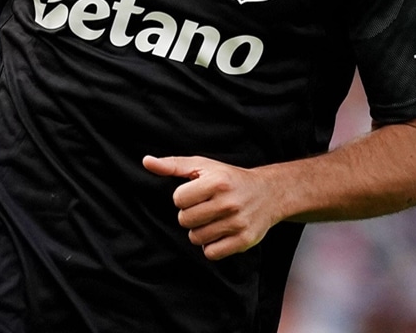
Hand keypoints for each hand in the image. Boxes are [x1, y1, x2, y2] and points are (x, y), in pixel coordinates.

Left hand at [143, 155, 282, 260]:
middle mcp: (229, 202)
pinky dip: (211, 245)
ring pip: (196, 238)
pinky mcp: (243, 241)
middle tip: (205, 207)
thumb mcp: (203, 166)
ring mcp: (237, 223)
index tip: (197, 193)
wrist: (268, 193)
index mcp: (218, 181)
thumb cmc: (229, 178)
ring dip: (200, 231)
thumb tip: (146, 161)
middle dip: (190, 215)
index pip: (178, 200)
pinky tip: (220, 232)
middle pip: (184, 220)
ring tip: (213, 219)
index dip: (183, 197)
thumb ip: (173, 165)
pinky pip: (211, 253)